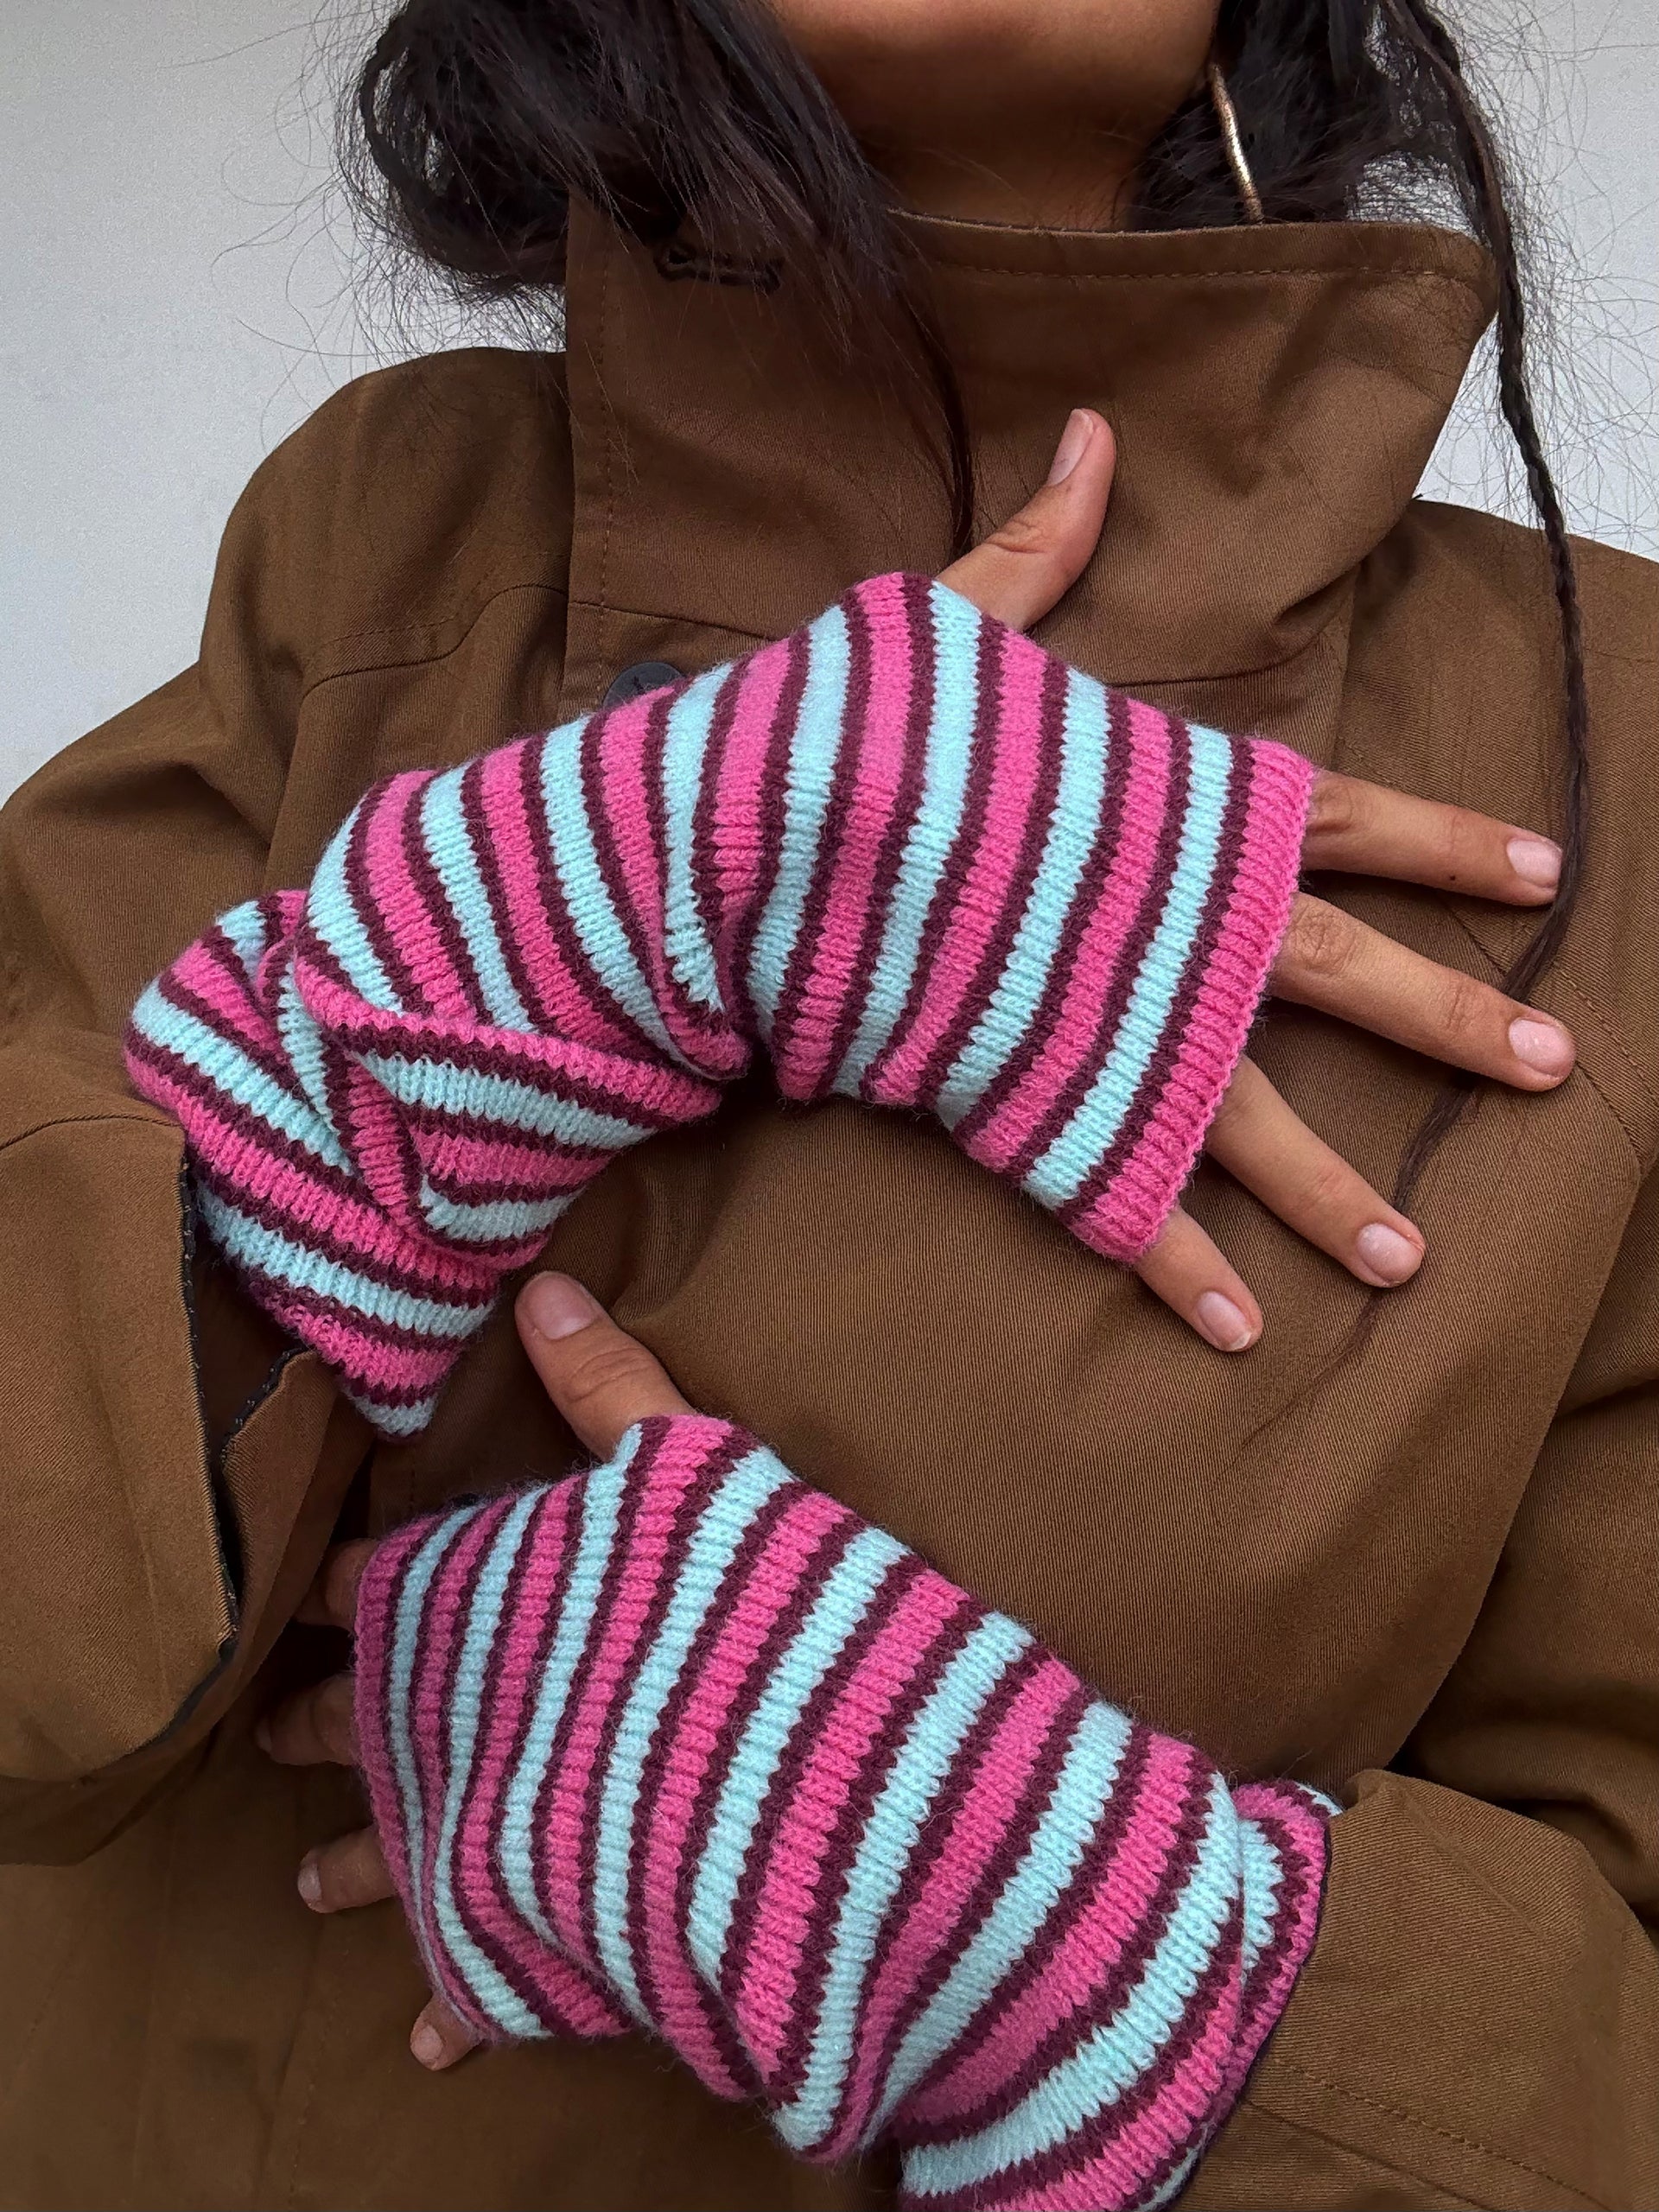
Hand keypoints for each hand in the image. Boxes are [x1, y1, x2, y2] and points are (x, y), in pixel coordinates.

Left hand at [259, 1276, 700, 2073]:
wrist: (804, 1780)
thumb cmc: (744, 1611)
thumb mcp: (694, 1465)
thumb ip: (611, 1384)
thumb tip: (542, 1285)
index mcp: (475, 1613)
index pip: (379, 1582)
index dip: (342, 1579)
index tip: (302, 1587)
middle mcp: (453, 1726)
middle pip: (356, 1720)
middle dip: (312, 1725)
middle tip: (265, 1737)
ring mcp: (486, 1838)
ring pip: (394, 1859)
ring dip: (358, 1874)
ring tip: (308, 1891)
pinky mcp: (537, 1935)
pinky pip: (479, 1987)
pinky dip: (457, 2016)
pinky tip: (437, 2044)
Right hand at [935, 407, 1573, 1349]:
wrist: (748, 855)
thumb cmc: (849, 737)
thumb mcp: (945, 626)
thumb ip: (1038, 554)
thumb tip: (1092, 436)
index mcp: (1173, 807)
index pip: (1349, 818)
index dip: (1449, 844)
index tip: (1543, 875)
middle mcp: (1172, 924)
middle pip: (1344, 975)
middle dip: (1451, 1022)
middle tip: (1550, 1068)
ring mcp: (1113, 1028)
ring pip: (1254, 1122)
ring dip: (1334, 1193)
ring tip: (1410, 1260)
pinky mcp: (1040, 1107)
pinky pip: (1124, 1200)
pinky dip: (1178, 1269)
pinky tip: (1242, 1332)